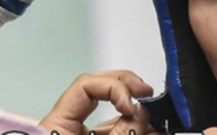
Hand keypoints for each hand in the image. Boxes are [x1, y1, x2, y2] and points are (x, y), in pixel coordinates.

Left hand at [38, 70, 154, 134]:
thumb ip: (119, 132)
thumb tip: (141, 113)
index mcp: (57, 125)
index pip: (85, 85)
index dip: (113, 87)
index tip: (131, 105)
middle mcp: (70, 128)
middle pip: (101, 93)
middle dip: (129, 89)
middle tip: (148, 94)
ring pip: (116, 116)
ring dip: (140, 114)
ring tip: (159, 120)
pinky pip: (120, 132)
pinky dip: (140, 130)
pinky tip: (155, 131)